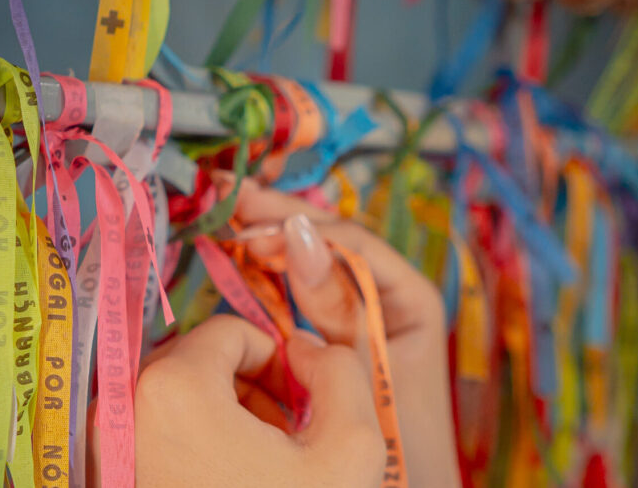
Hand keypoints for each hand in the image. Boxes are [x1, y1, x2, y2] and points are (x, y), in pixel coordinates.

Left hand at [87, 315, 385, 486]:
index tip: (299, 403)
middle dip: (250, 388)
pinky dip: (194, 442)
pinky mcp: (104, 476)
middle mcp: (122, 408)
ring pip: (177, 395)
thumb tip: (305, 344)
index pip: (231, 331)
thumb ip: (341, 372)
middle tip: (284, 436)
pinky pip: (154, 429)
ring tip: (259, 463)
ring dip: (224, 415)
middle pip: (200, 360)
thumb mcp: (348, 451)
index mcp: (174, 386)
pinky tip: (227, 480)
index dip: (276, 360)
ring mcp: (106, 447)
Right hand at [214, 174, 460, 487]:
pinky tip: (240, 261)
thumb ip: (336, 302)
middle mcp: (385, 295)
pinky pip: (298, 294)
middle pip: (328, 243)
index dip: (299, 228)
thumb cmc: (399, 439)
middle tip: (230, 198)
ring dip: (271, 240)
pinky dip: (269, 277)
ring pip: (310, 263)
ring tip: (228, 216)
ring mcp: (357, 313)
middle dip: (280, 219)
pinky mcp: (332, 335)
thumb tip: (298, 236)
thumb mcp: (368, 365)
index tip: (252, 224)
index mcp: (408, 295)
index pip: (348, 243)